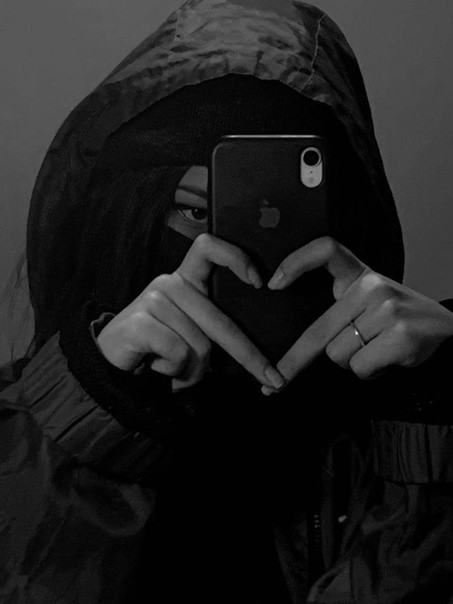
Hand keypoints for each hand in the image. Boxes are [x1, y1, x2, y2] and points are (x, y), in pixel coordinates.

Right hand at [96, 234, 284, 391]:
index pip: (208, 247)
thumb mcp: (192, 332)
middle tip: (272, 379)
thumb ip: (216, 326)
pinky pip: (177, 352)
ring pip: (200, 345)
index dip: (236, 257)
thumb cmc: (159, 348)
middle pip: (218, 320)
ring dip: (194, 371)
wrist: (112, 365)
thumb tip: (261, 348)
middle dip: (248, 355)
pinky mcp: (139, 321)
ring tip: (176, 372)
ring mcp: (153, 300)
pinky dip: (174, 371)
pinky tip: (158, 367)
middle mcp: (170, 283)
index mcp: (185, 280)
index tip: (258, 283)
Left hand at [262, 236, 452, 394]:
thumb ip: (339, 304)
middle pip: (319, 331)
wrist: (444, 326)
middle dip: (297, 360)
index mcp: (360, 273)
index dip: (295, 262)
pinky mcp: (400, 335)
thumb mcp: (369, 297)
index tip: (273, 284)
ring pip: (338, 354)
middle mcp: (372, 287)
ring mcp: (387, 310)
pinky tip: (383, 359)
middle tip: (277, 380)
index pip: (326, 249)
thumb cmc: (395, 315)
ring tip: (372, 349)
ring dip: (349, 361)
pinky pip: (360, 367)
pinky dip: (367, 372)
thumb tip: (297, 339)